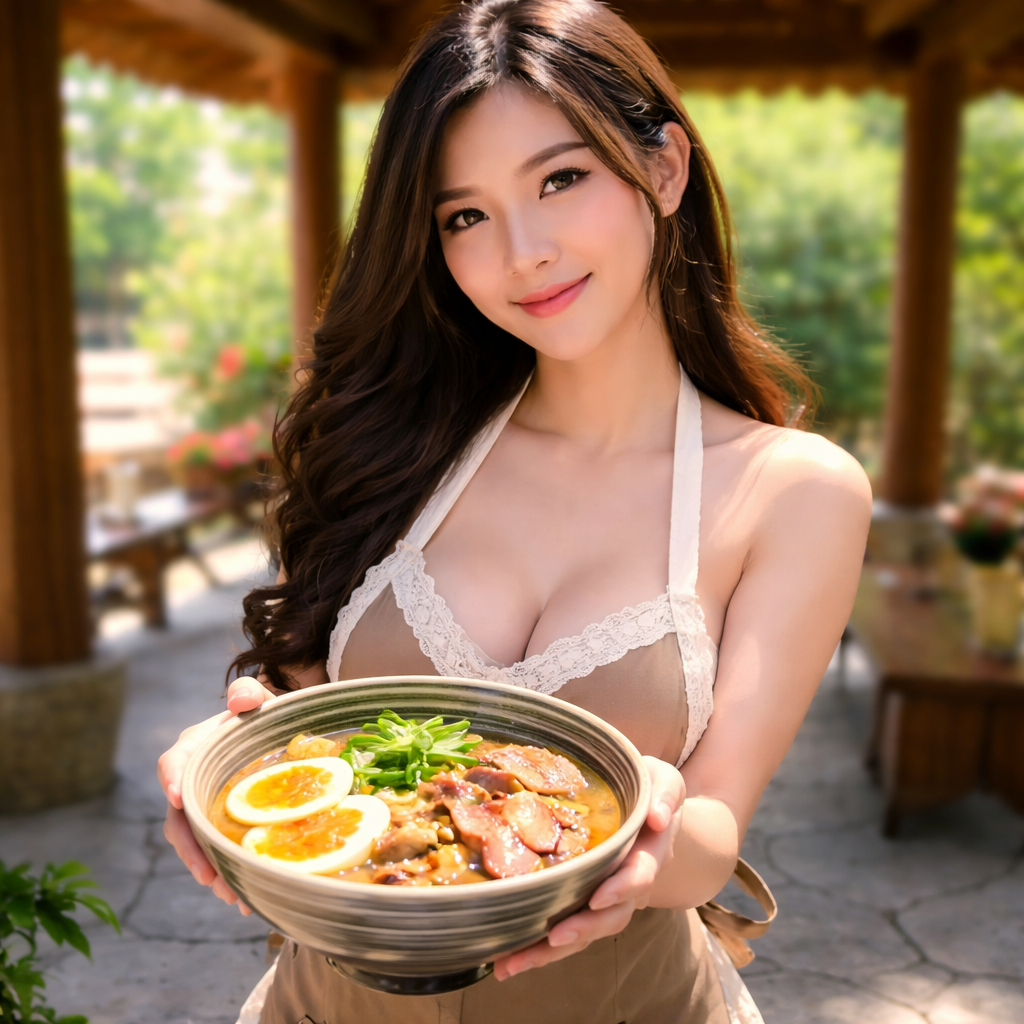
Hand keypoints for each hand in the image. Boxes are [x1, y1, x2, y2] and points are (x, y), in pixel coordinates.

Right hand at [157, 676, 274, 913]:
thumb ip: (249, 695)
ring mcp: (205, 808)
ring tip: (233, 896)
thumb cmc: (266, 719)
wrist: (281, 738)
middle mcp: (194, 781)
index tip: (177, 799)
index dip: (172, 779)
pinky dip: (228, 876)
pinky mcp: (220, 829)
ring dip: (210, 872)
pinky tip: (246, 899)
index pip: (175, 762)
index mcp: (198, 747)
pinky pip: (216, 855)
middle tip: (209, 875)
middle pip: (179, 818)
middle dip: (191, 849)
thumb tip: (241, 698)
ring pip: (196, 844)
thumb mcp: (262, 703)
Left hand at [493, 755, 684, 980]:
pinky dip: (537, 949)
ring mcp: (606, 900)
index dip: (621, 888)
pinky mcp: (583, 905)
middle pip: (610, 917)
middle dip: (582, 929)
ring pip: (584, 933)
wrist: (650, 816)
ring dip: (548, 952)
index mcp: (649, 854)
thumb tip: (657, 816)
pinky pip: (565, 931)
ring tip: (512, 963)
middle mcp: (629, 886)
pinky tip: (505, 962)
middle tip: (553, 937)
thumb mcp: (664, 782)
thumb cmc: (650, 792)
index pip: (639, 875)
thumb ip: (664, 794)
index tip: (598, 896)